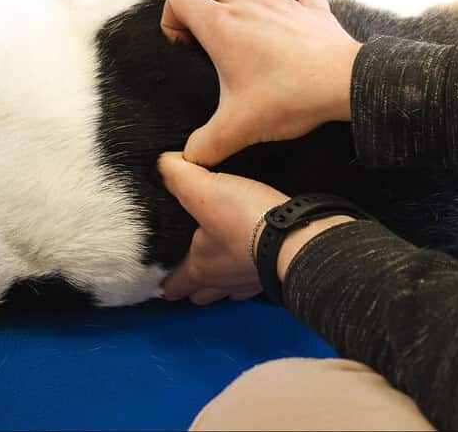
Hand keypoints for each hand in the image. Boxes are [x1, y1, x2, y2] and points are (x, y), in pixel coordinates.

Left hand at [158, 152, 354, 304]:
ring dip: (225, 279)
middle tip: (191, 261)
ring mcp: (252, 281)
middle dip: (194, 283)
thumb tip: (164, 163)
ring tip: (224, 256)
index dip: (161, 279)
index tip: (159, 269)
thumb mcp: (203, 190)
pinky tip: (256, 252)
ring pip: (230, 290)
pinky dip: (254, 268)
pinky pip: (258, 278)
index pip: (171, 287)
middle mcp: (224, 282)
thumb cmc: (248, 221)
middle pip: (201, 294)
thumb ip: (178, 175)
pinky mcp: (276, 274)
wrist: (299, 237)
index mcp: (200, 269)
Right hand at [161, 0, 361, 165]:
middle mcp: (248, 4)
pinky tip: (289, 13)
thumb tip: (186, 160)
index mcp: (221, 24)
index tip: (184, 46)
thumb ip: (204, 146)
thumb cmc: (287, 98)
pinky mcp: (313, 9)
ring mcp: (283, 2)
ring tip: (240, 23)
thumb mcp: (237, 129)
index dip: (171, 16)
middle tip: (199, 15)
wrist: (344, 84)